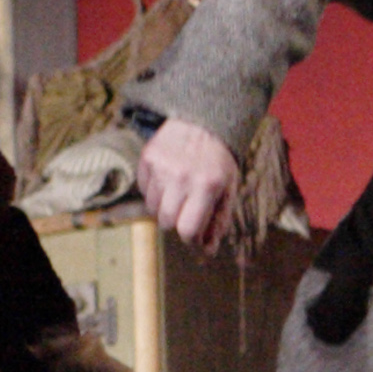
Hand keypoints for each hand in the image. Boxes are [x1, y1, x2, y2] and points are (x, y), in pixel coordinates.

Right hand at [136, 116, 238, 249]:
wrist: (203, 120)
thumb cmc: (218, 161)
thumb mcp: (228, 190)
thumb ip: (219, 222)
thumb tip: (207, 251)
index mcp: (207, 186)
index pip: (188, 231)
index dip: (192, 238)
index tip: (196, 231)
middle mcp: (182, 177)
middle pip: (167, 222)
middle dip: (177, 221)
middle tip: (187, 207)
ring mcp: (162, 167)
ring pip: (153, 208)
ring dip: (165, 206)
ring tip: (178, 190)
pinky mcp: (147, 158)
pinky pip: (144, 190)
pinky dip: (154, 190)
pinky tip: (168, 177)